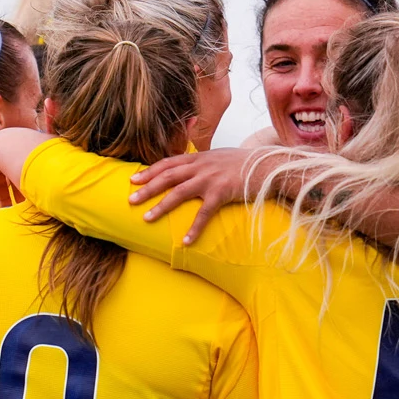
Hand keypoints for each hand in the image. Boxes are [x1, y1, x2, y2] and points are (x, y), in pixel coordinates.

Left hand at [127, 148, 259, 244]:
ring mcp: (210, 179)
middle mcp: (200, 166)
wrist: (267, 165)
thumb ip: (201, 163)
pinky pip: (204, 213)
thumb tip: (186, 171)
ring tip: (147, 219)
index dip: (149, 171)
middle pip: (167, 177)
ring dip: (160, 206)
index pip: (167, 163)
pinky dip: (194, 228)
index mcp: (198, 158)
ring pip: (178, 192)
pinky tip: (186, 241)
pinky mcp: (222, 192)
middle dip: (147, 188)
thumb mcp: (218, 157)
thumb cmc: (243, 164)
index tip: (133, 179)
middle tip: (131, 199)